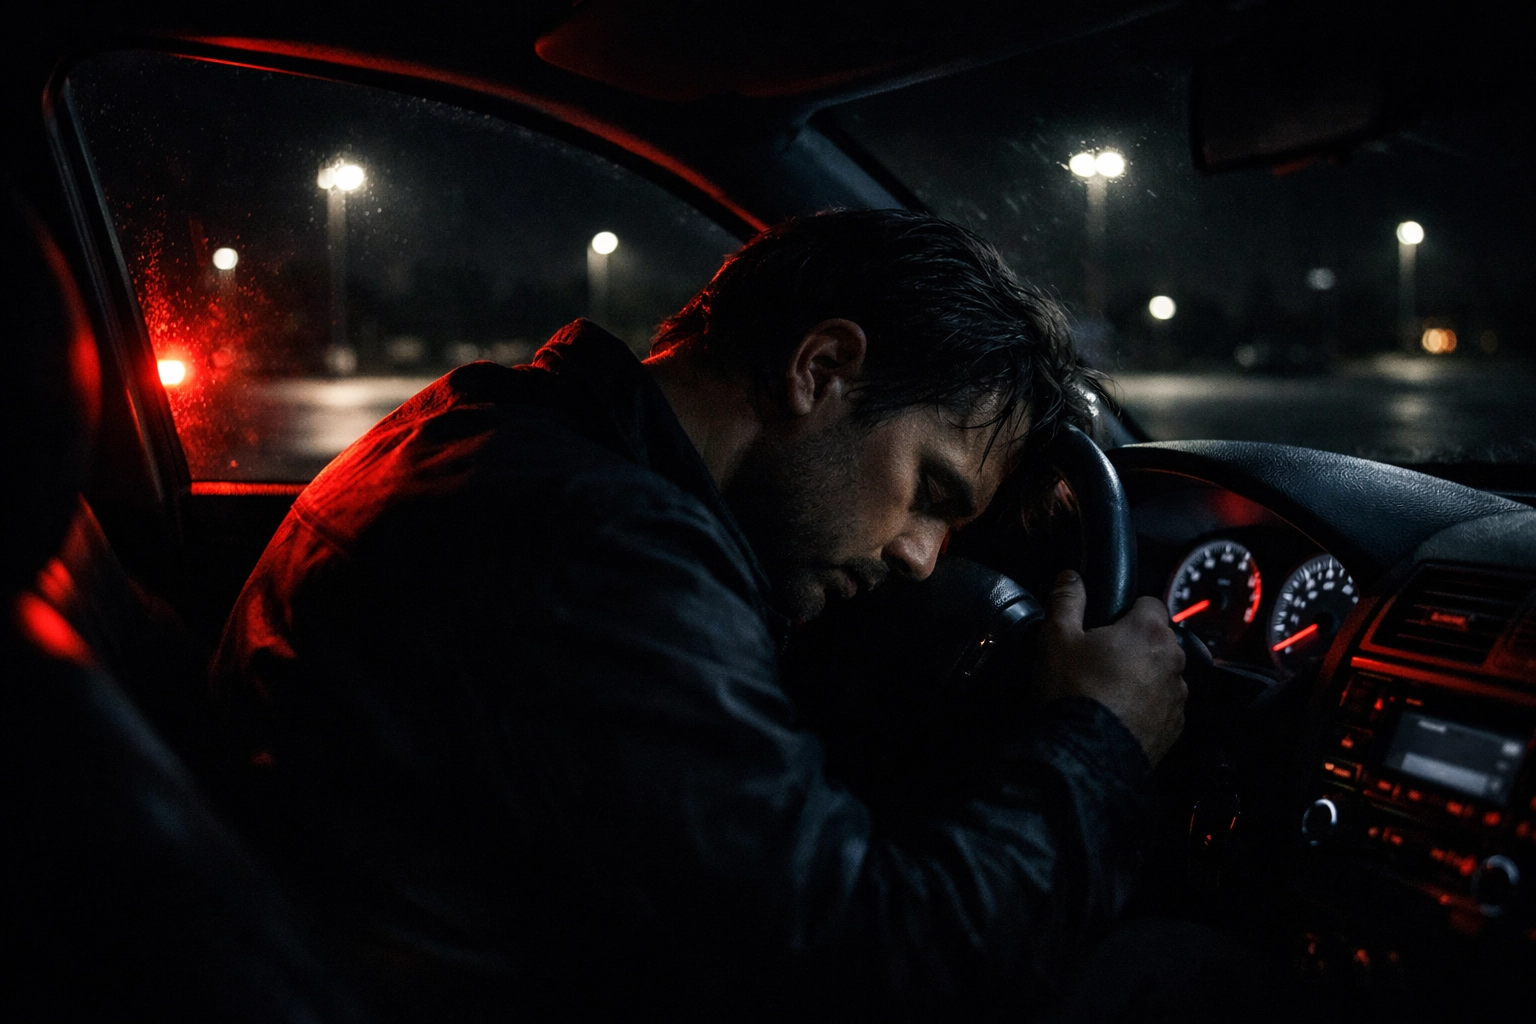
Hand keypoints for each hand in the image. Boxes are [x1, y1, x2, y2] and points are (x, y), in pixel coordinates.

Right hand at [1036, 569, 1186, 764]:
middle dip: (1135, 644)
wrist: (1087, 755)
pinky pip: (1163, 705)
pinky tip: (1117, 714)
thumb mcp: (1056, 638)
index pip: (1150, 602)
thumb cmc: (1074, 691)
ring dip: (1143, 676)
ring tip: (1108, 691)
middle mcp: (1173, 660)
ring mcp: (1177, 695)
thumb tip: (1070, 578)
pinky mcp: (1175, 726)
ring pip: (1162, 673)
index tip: (1106, 625)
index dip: (1127, 610)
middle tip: (1100, 660)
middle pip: (1158, 639)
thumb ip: (1066, 601)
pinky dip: (1146, 706)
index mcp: (1149, 631)